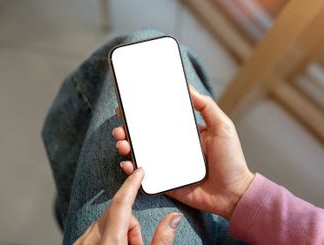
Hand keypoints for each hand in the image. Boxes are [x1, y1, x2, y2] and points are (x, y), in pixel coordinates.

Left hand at [74, 168, 182, 244]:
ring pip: (106, 223)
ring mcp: (81, 244)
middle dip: (131, 225)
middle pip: (116, 214)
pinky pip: (96, 232)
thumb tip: (174, 218)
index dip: (132, 184)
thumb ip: (161, 240)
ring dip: (119, 233)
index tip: (140, 171)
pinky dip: (108, 238)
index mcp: (109, 242)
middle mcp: (90, 240)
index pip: (122, 203)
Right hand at [112, 85, 253, 218]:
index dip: (142, 113)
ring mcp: (166, 164)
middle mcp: (171, 147)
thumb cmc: (231, 160)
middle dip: (128, 129)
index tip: (129, 106)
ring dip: (126, 146)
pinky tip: (128, 163)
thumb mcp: (222, 127)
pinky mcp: (164, 181)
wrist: (233, 193)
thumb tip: (189, 87)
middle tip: (120, 126)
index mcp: (182, 133)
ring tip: (122, 143)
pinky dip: (132, 168)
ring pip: (140, 153)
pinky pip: (144, 174)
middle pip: (144, 136)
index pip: (158, 120)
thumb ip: (207, 107)